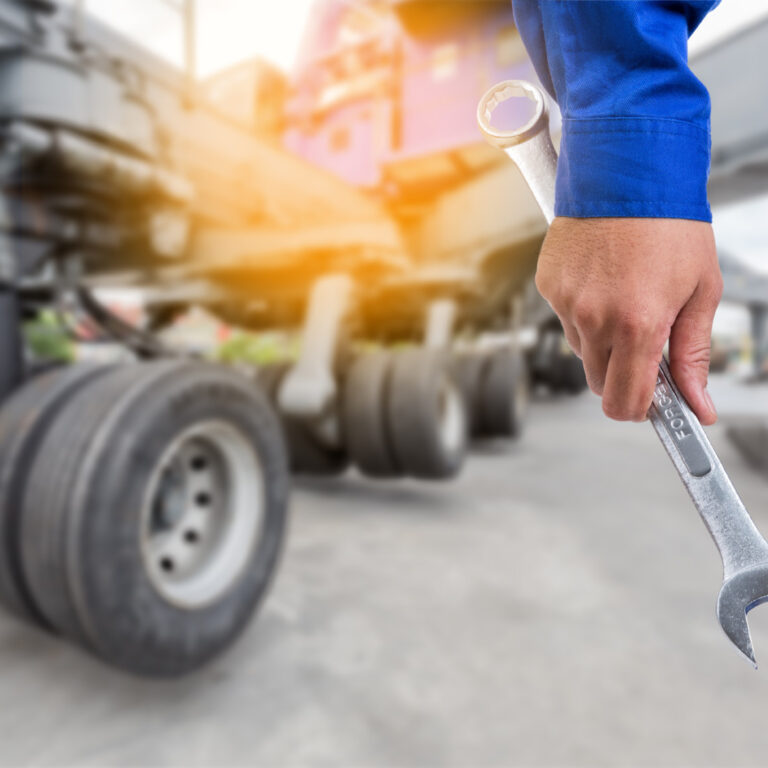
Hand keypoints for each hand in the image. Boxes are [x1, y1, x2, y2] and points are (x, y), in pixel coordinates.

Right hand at [535, 217, 722, 423]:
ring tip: (624, 297)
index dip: (639, 411)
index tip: (651, 406)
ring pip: (581, 351)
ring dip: (602, 340)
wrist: (629, 172)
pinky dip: (583, 311)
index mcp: (639, 324)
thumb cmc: (670, 224)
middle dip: (622, 375)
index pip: (625, 401)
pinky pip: (565, 318)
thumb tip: (697, 402)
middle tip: (644, 344)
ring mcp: (567, 303)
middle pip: (599, 383)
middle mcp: (596, 319)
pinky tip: (602, 281)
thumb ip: (693, 353)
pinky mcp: (549, 287)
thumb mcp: (700, 290)